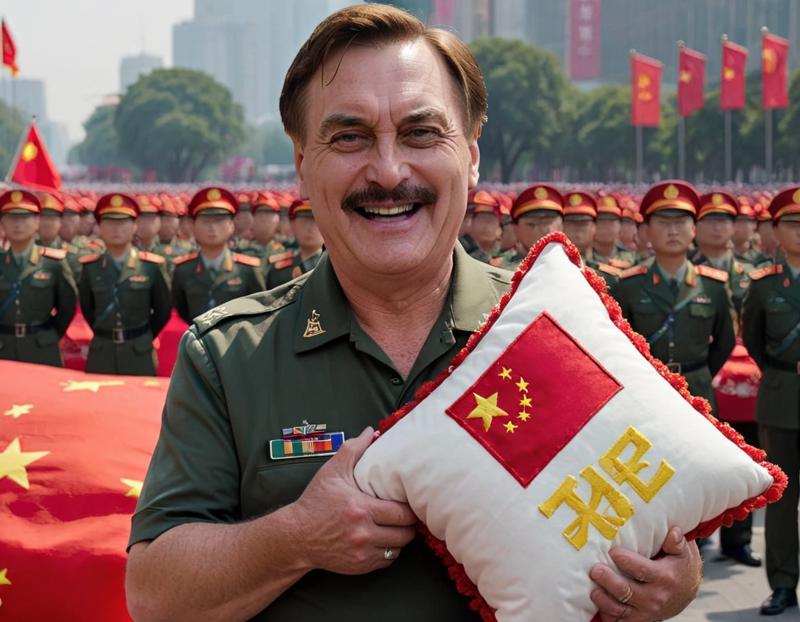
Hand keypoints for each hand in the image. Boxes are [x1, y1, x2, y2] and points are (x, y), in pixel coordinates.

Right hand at [290, 427, 417, 574]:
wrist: (296, 536)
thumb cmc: (315, 501)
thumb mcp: (332, 471)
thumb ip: (353, 449)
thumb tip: (371, 432)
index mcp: (361, 508)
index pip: (402, 513)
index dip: (409, 508)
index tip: (408, 501)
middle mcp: (364, 533)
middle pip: (405, 533)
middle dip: (408, 523)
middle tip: (405, 514)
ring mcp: (362, 552)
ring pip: (398, 548)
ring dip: (399, 538)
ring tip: (395, 526)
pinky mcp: (359, 566)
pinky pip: (386, 560)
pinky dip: (388, 551)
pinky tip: (382, 539)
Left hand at [589, 527, 701, 620]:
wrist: (686, 592)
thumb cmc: (679, 566)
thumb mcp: (682, 553)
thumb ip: (676, 543)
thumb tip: (673, 532)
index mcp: (664, 578)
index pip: (642, 570)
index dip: (626, 561)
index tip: (613, 552)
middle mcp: (654, 597)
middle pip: (626, 591)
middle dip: (608, 581)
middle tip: (595, 570)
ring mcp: (645, 611)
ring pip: (619, 609)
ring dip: (603, 600)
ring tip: (593, 589)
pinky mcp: (638, 619)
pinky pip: (619, 621)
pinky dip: (607, 615)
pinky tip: (598, 604)